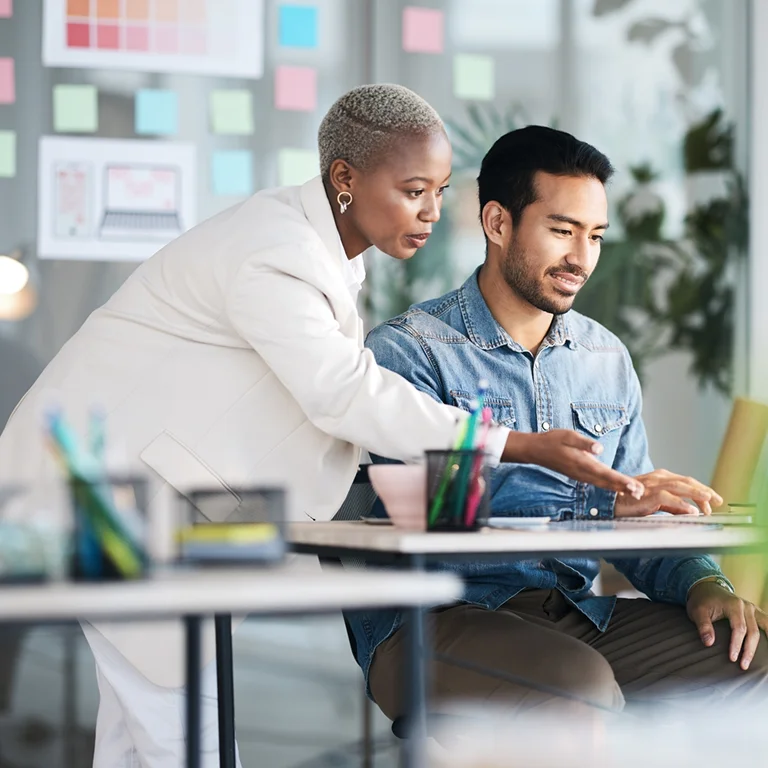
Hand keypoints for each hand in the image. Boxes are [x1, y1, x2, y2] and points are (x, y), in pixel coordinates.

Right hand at [503, 430, 643, 498]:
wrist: (535, 450)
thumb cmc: (552, 440)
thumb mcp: (567, 435)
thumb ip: (584, 442)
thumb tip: (599, 449)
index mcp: (581, 462)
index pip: (605, 473)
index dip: (620, 480)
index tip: (633, 486)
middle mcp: (582, 472)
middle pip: (607, 482)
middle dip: (624, 488)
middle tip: (640, 493)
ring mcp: (580, 475)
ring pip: (603, 484)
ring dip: (619, 488)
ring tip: (634, 492)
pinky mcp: (579, 474)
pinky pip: (598, 482)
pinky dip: (610, 486)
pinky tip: (618, 487)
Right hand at [614, 469, 722, 516]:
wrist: (609, 502)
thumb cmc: (629, 501)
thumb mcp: (655, 502)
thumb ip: (672, 505)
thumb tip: (690, 510)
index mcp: (660, 478)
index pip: (686, 481)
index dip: (701, 490)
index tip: (712, 500)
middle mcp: (658, 478)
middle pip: (687, 481)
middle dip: (704, 490)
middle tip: (717, 500)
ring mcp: (653, 485)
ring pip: (680, 486)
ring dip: (697, 493)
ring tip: (710, 501)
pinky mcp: (647, 495)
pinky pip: (668, 498)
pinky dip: (681, 504)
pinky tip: (692, 511)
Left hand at [687, 580, 767, 669]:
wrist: (707, 588)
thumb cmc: (702, 601)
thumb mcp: (697, 611)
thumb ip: (703, 626)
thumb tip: (709, 643)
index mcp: (733, 605)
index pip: (739, 628)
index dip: (737, 644)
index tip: (732, 658)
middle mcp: (746, 606)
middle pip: (753, 631)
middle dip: (749, 650)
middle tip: (743, 665)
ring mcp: (753, 608)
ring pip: (764, 627)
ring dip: (764, 644)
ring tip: (764, 661)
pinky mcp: (755, 612)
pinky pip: (766, 622)